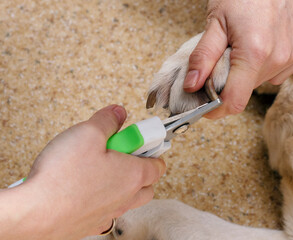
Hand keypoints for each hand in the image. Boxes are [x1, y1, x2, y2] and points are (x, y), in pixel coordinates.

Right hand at [1, 105, 165, 239]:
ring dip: (121, 184)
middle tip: (120, 153)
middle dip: (140, 168)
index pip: (158, 164)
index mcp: (133, 175)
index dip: (152, 149)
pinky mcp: (91, 224)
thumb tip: (118, 113)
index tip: (140, 139)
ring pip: (128, 199)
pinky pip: (107, 210)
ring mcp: (109, 213)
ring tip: (99, 169)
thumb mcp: (88, 132)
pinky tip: (84, 187)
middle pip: (147, 185)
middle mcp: (126, 198)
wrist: (34, 214)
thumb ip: (108, 120)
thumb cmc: (63, 176)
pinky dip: (104, 198)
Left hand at [183, 0, 292, 117]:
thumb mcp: (216, 21)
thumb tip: (192, 86)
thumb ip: (204, 57)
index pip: (234, 101)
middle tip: (223, 59)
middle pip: (245, 90)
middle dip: (229, 82)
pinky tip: (262, 44)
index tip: (206, 106)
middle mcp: (279, 58)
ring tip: (244, 46)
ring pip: (261, 81)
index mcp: (254, 53)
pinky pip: (278, 71)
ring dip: (247, 72)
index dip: (216, 108)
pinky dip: (266, 64)